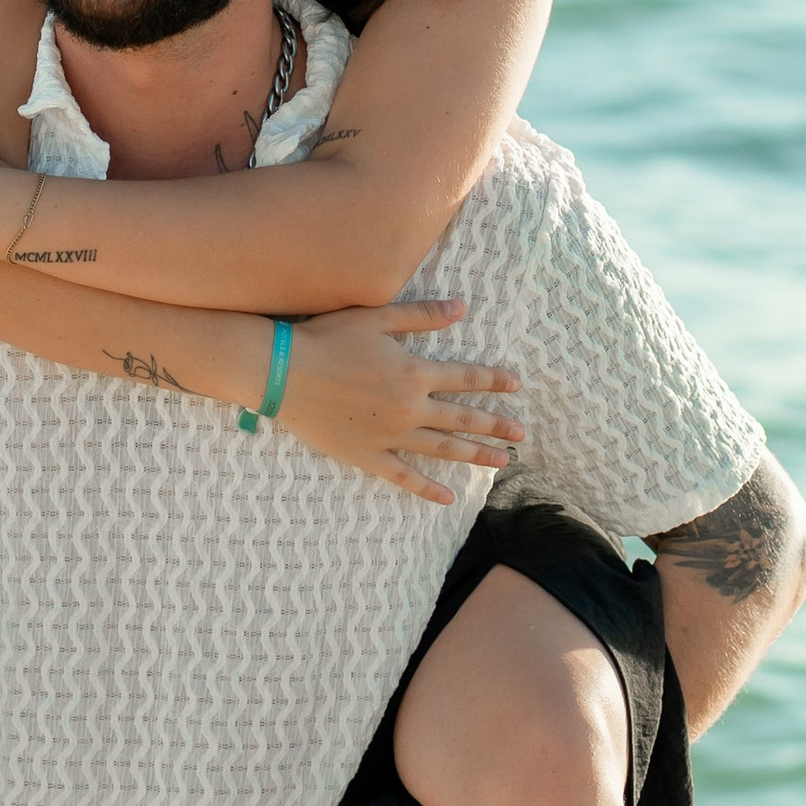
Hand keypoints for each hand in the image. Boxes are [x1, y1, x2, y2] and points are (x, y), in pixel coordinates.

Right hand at [278, 299, 523, 507]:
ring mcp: (390, 436)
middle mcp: (410, 408)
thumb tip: (462, 308)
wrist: (283, 373)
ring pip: (442, 449)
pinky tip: (447, 498)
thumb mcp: (377, 317)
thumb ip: (422, 315)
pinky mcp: (367, 456)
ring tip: (501, 462)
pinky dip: (427, 489)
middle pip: (463, 418)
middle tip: (522, 434)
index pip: (466, 378)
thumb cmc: (327, 338)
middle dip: (495, 425)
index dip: (493, 380)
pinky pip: (403, 477)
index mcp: (415, 373)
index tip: (516, 385)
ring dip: (474, 455)